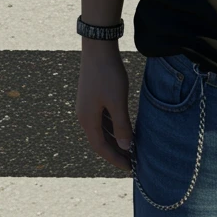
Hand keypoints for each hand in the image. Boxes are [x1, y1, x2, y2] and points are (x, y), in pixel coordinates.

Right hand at [76, 42, 134, 171]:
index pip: (101, 148)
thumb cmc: (107, 75)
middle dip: (116, 153)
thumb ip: (121, 126)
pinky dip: (113, 129)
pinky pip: (102, 120)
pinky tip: (124, 130)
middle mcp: (84, 116)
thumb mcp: (117, 102)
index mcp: (87, 120)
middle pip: (100, 141)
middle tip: (132, 162)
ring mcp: (87, 107)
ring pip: (101, 131)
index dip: (115, 159)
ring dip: (115, 141)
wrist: (98, 48)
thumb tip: (126, 147)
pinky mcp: (92, 99)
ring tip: (130, 149)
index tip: (130, 168)